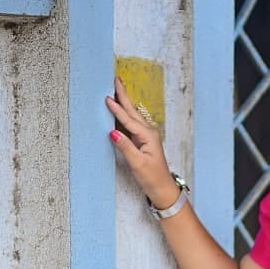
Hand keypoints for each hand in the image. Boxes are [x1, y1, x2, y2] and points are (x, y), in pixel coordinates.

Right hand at [107, 76, 179, 207]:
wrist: (163, 189)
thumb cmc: (152, 178)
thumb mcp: (138, 163)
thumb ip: (125, 147)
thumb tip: (113, 132)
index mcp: (147, 135)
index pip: (128, 119)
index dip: (117, 108)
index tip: (107, 97)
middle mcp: (148, 133)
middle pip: (132, 111)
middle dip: (123, 95)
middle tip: (116, 79)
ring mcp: (147, 136)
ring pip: (132, 115)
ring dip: (124, 102)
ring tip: (117, 90)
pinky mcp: (144, 141)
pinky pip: (132, 124)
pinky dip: (125, 114)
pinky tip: (121, 110)